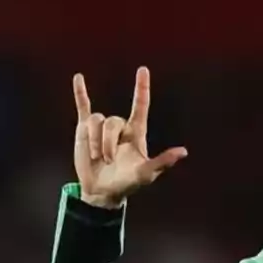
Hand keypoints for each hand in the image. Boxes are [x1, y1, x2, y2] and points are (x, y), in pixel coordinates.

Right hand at [72, 66, 186, 207]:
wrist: (103, 192)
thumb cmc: (128, 184)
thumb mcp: (146, 174)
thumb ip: (162, 162)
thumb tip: (183, 152)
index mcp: (136, 133)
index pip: (140, 106)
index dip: (141, 89)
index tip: (143, 70)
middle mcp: (120, 127)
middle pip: (113, 121)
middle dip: (108, 142)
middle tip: (109, 161)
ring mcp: (102, 127)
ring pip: (97, 121)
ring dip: (94, 141)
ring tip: (97, 158)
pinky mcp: (85, 130)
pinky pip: (84, 107)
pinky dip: (80, 93)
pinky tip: (79, 78)